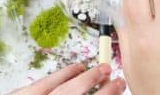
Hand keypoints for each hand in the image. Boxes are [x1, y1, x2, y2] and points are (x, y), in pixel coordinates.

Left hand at [11, 63, 125, 94]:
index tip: (119, 84)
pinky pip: (41, 84)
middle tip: (108, 70)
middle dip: (93, 80)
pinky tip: (71, 71)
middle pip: (71, 93)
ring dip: (76, 75)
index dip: (106, 94)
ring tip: (91, 68)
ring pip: (55, 86)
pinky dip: (59, 75)